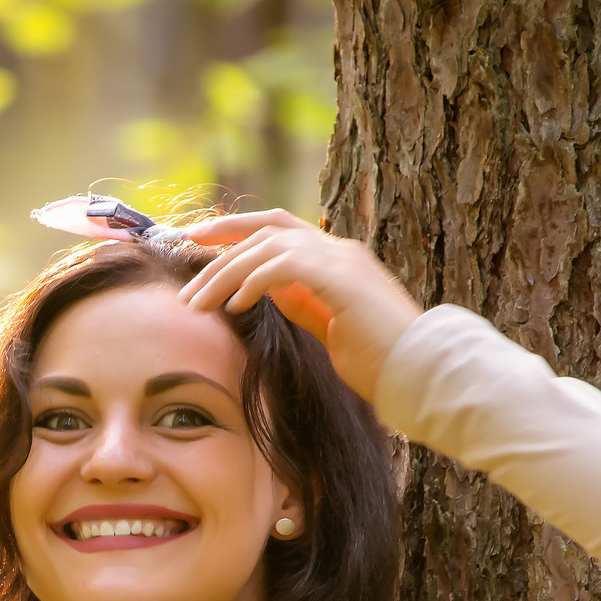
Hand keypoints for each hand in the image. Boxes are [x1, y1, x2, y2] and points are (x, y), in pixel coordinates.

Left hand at [178, 211, 420, 403]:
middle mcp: (338, 250)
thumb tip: (264, 290)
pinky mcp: (341, 279)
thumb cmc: (377, 360)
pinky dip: (253, 282)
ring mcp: (342, 260)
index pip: (276, 227)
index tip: (194, 241)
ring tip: (197, 303)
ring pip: (268, 246)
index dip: (233, 229)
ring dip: (225, 273)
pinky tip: (235, 305)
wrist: (418, 373)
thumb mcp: (327, 326)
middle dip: (217, 245)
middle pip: (265, 229)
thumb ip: (300, 302)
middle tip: (181, 269)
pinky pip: (283, 266)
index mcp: (335, 257)